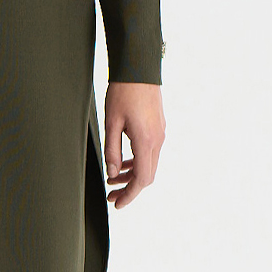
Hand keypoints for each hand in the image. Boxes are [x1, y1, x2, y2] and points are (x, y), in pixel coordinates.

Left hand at [103, 81, 164, 209]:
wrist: (139, 68)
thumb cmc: (122, 92)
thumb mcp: (111, 123)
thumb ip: (112, 151)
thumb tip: (113, 173)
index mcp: (146, 141)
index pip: (141, 179)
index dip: (129, 195)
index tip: (116, 204)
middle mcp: (157, 140)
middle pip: (147, 176)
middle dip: (129, 188)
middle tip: (110, 194)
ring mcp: (160, 134)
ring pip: (149, 165)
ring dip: (132, 175)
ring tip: (112, 178)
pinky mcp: (158, 127)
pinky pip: (150, 153)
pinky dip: (137, 162)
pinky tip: (122, 163)